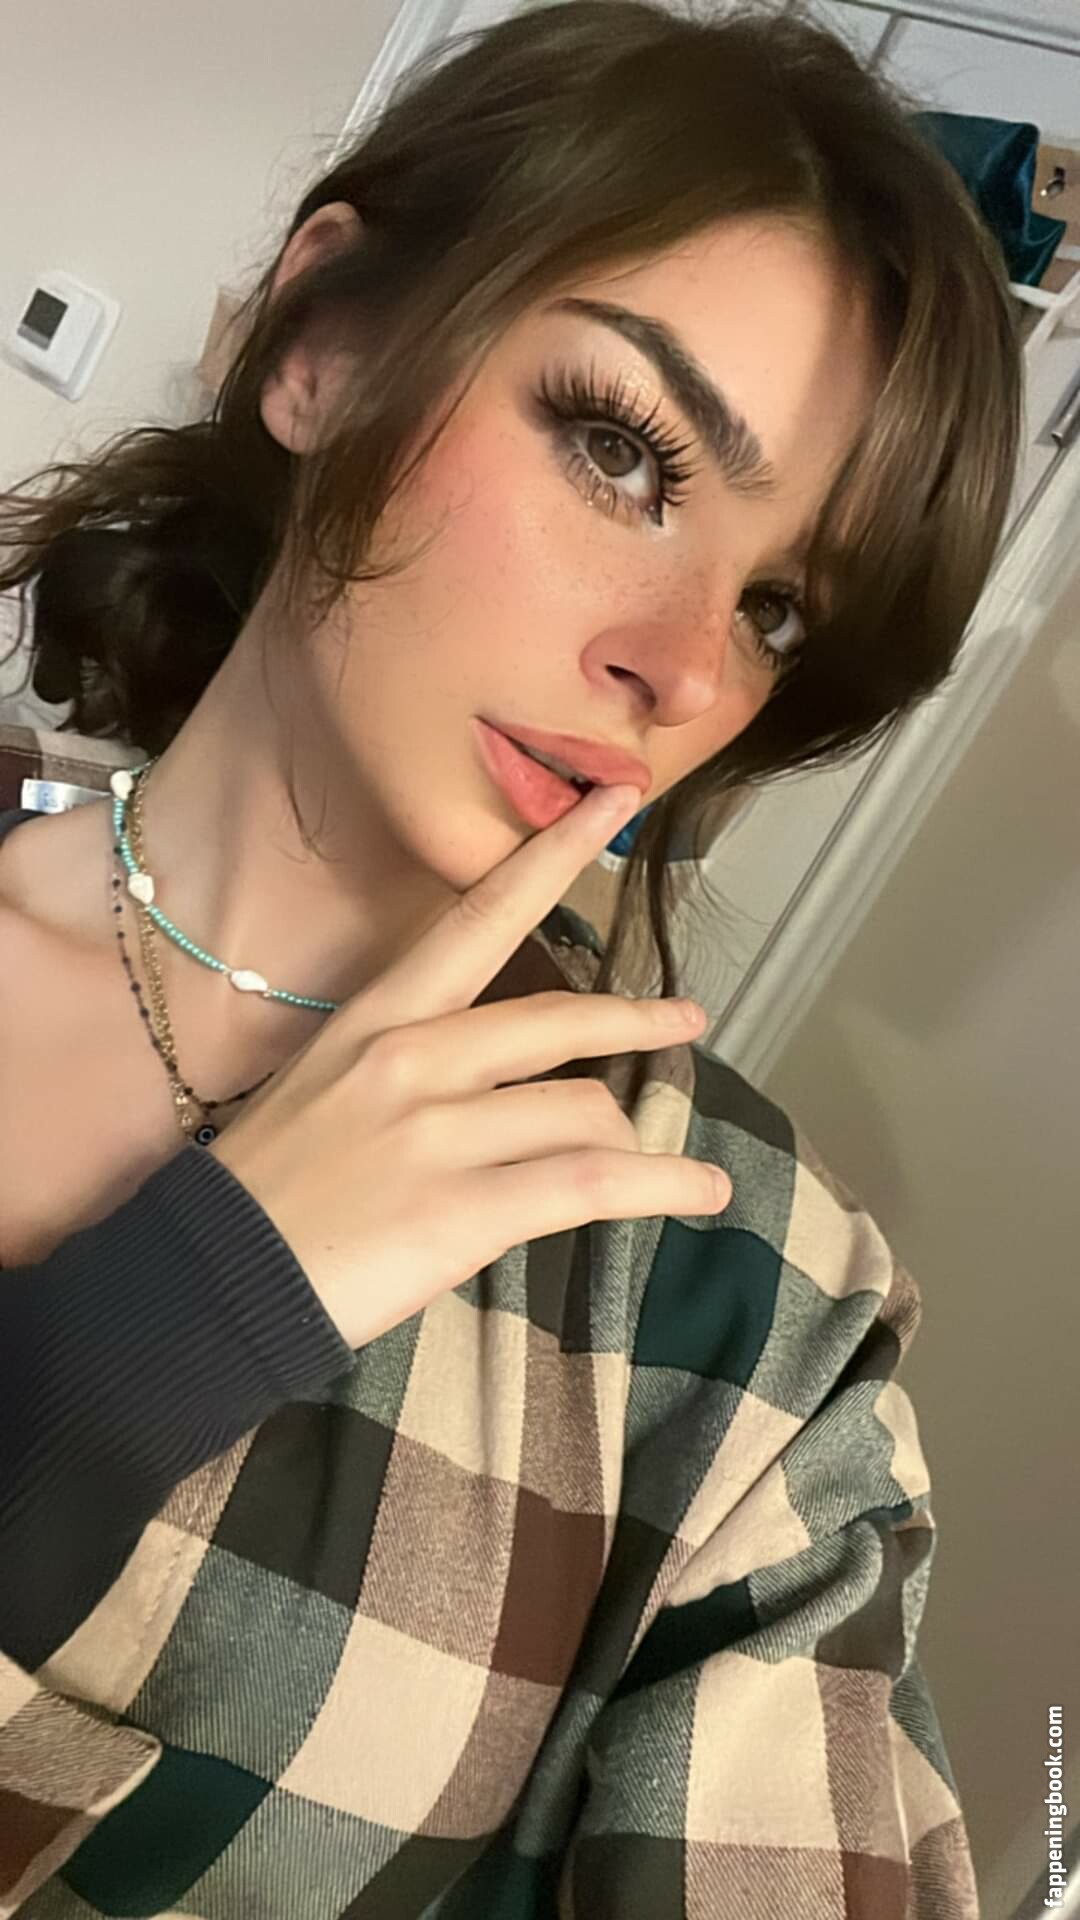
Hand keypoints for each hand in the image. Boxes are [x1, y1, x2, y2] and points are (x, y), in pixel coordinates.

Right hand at [208, 785, 731, 1348]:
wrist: (216, 1278)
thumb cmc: (271, 1188)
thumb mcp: (328, 1088)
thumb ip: (414, 1064)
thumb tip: (506, 1077)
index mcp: (378, 1017)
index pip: (480, 915)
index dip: (554, 855)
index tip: (614, 801)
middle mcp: (413, 1057)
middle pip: (561, 1020)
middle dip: (636, 1020)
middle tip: (686, 1019)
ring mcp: (437, 1133)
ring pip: (586, 1111)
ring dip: (634, 1143)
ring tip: (666, 1169)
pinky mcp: (463, 1209)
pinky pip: (592, 1185)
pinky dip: (662, 1187)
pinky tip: (701, 1193)